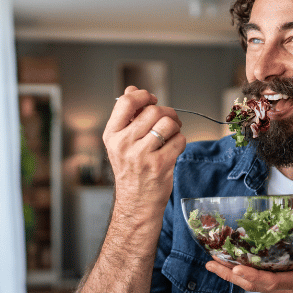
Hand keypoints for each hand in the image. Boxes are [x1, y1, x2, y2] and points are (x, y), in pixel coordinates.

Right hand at [104, 86, 185, 209]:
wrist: (136, 202)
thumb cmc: (130, 171)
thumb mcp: (120, 143)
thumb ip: (126, 116)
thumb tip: (131, 89)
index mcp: (112, 135)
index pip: (126, 102)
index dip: (144, 95)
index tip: (152, 100)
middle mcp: (124, 144)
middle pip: (153, 111)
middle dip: (166, 113)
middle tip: (168, 121)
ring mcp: (142, 155)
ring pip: (168, 123)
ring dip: (175, 126)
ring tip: (172, 134)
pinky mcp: (161, 165)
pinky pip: (179, 140)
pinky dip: (180, 142)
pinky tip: (173, 149)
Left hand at [205, 233, 292, 292]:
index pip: (271, 282)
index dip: (252, 275)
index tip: (235, 268)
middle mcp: (286, 292)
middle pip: (252, 284)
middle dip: (230, 274)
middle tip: (210, 262)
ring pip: (253, 285)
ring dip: (233, 274)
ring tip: (214, 262)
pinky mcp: (284, 292)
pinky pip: (260, 284)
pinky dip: (246, 275)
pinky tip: (235, 265)